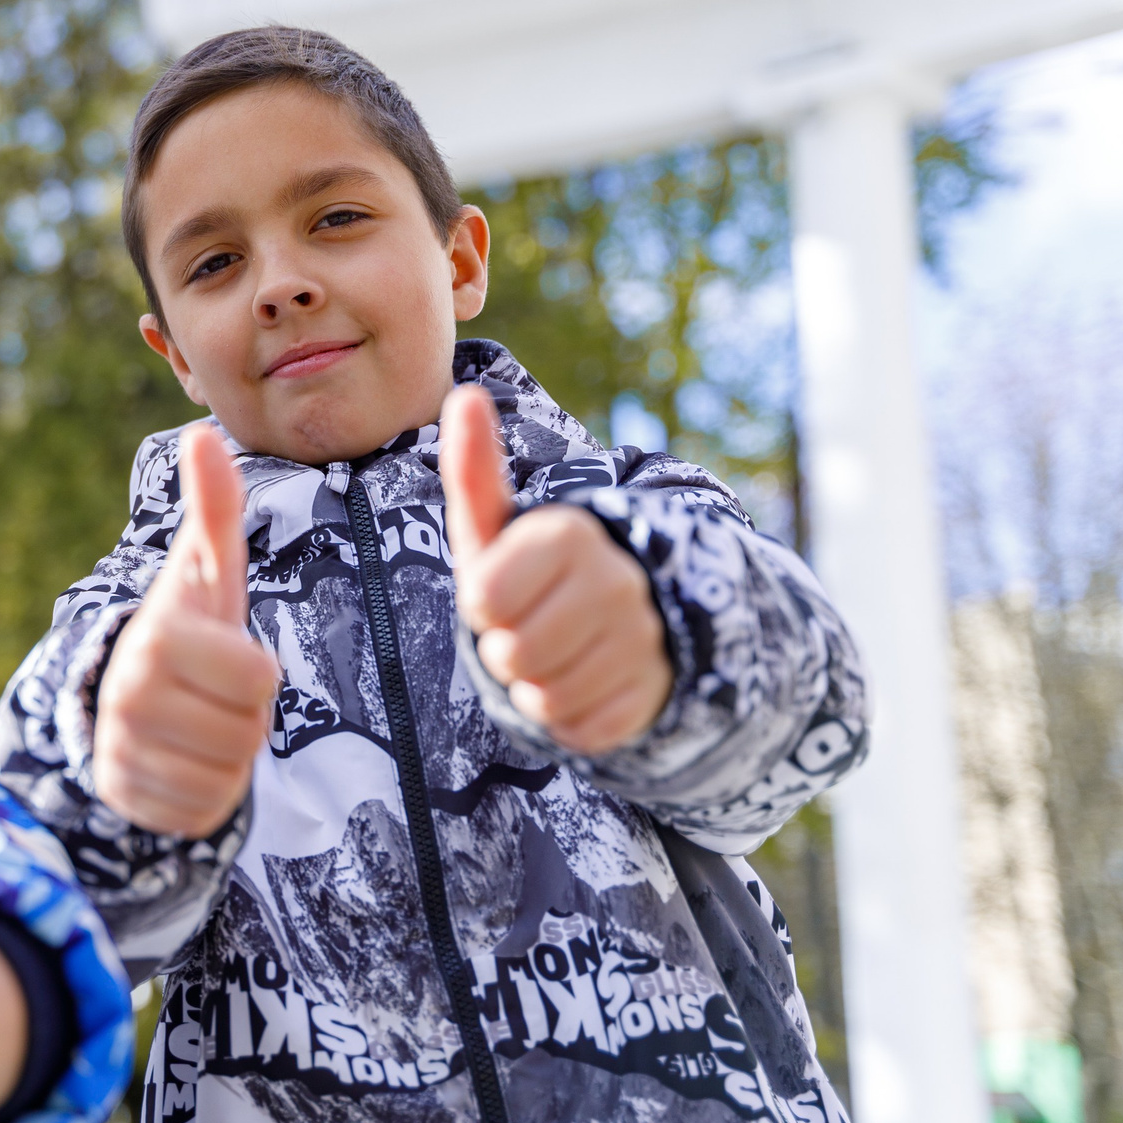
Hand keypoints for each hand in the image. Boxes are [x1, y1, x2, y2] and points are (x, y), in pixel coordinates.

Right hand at [91, 423, 277, 835]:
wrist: (122, 701)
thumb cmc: (185, 630)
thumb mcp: (205, 574)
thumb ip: (213, 509)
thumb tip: (203, 434)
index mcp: (157, 638)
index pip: (257, 678)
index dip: (255, 672)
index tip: (225, 657)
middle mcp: (130, 696)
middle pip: (246, 732)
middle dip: (244, 717)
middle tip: (214, 696)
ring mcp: (123, 753)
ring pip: (226, 776)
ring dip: (228, 757)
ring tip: (200, 725)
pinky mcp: (129, 802)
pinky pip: (202, 813)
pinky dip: (206, 795)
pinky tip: (185, 763)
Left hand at [441, 385, 672, 752]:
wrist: (621, 620)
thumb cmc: (535, 572)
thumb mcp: (497, 526)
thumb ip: (475, 468)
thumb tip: (464, 392)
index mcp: (569, 532)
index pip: (485, 598)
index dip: (482, 604)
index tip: (500, 591)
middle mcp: (617, 580)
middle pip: (514, 654)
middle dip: (505, 650)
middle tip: (526, 628)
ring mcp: (646, 639)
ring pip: (548, 696)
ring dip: (535, 686)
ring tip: (554, 654)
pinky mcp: (658, 694)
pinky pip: (583, 730)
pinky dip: (570, 718)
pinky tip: (583, 683)